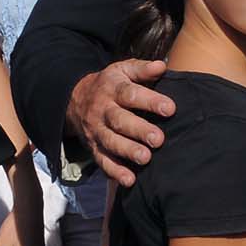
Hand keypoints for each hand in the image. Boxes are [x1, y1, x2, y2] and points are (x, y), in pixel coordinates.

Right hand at [66, 60, 173, 186]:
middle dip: (139, 130)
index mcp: (112, 88)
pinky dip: (114, 171)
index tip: (170, 109)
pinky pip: (102, 160)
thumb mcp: (122, 70)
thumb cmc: (111, 84)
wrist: (75, 99)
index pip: (131, 94)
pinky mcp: (94, 147)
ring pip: (110, 142)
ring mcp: (97, 130)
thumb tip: (161, 66)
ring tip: (145, 158)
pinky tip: (129, 180)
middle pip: (120, 120)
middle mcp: (103, 110)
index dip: (150, 101)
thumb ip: (142, 69)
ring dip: (127, 151)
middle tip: (159, 139)